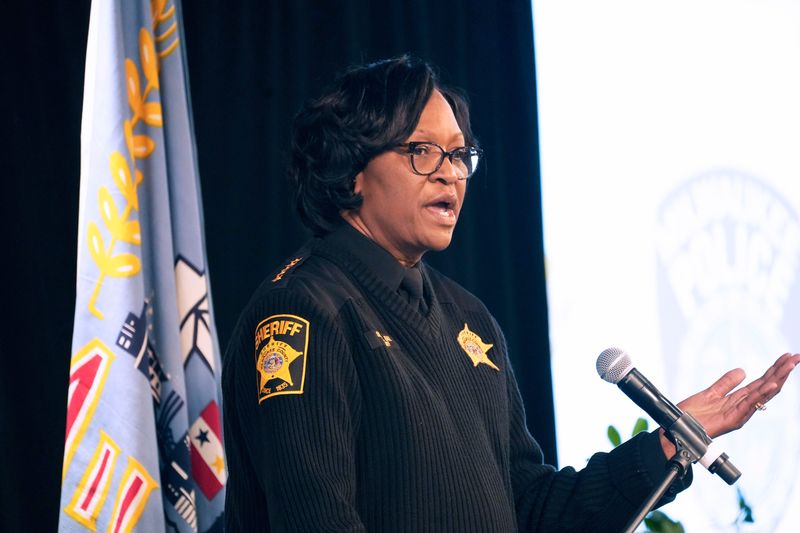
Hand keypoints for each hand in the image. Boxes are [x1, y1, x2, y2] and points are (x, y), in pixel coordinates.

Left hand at [659, 352, 799, 457]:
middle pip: (767, 386)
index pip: (762, 381)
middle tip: (797, 357)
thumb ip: (726, 383)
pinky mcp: (732, 420)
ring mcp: (739, 413)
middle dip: (783, 371)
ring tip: (790, 365)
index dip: (775, 369)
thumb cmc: (692, 414)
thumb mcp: (710, 392)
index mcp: (739, 399)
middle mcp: (743, 406)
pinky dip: (762, 394)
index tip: (788, 356)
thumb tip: (742, 370)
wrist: (677, 428)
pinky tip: (772, 384)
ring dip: (778, 378)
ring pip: (763, 393)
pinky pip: (750, 405)